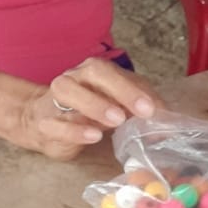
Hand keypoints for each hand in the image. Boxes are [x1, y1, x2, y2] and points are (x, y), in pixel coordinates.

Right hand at [11, 58, 160, 159]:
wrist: (42, 120)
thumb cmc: (88, 110)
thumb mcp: (118, 104)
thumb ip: (140, 104)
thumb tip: (165, 116)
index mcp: (94, 71)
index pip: (114, 72)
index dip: (133, 89)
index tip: (151, 109)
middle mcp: (74, 78)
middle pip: (93, 73)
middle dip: (119, 91)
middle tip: (139, 111)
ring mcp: (55, 98)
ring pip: (68, 92)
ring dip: (95, 105)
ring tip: (116, 121)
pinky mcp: (45, 123)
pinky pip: (55, 123)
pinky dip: (75, 130)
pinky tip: (93, 136)